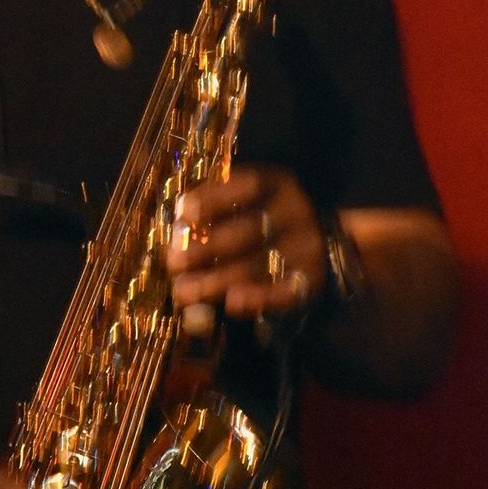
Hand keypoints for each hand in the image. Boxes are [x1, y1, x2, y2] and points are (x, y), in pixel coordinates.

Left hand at [166, 166, 326, 320]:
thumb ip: (213, 212)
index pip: (249, 185)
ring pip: (259, 265)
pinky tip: (232, 304)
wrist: (313, 246)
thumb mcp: (242, 203)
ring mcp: (307, 247)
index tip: (183, 214)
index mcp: (277, 184)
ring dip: (217, 280)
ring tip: (184, 292)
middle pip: (249, 230)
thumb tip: (177, 233)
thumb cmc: (259, 220)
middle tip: (173, 263)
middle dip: (206, 248)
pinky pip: (285, 293)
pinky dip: (258, 299)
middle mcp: (296, 212)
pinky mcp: (313, 280)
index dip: (214, 198)